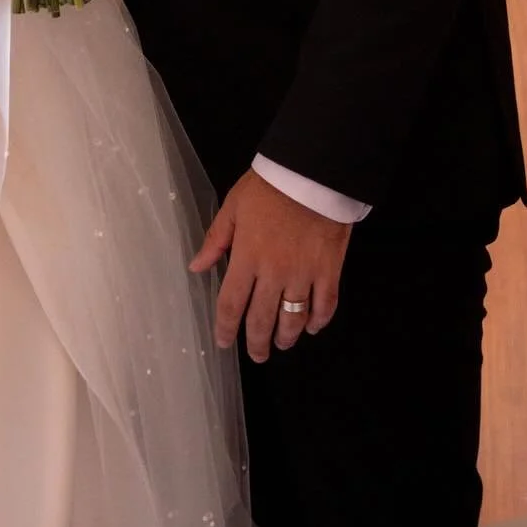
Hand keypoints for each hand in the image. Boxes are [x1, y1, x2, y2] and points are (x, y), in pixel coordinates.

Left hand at [190, 169, 351, 362]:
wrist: (313, 171)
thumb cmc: (269, 186)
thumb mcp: (234, 205)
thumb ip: (216, 239)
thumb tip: (196, 267)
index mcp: (247, 257)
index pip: (232, 304)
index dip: (226, 328)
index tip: (224, 342)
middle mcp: (274, 273)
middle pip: (262, 319)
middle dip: (257, 343)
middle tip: (258, 354)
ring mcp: (304, 274)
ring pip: (294, 319)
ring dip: (286, 337)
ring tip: (282, 343)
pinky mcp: (329, 270)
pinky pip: (325, 305)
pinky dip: (318, 321)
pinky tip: (311, 326)